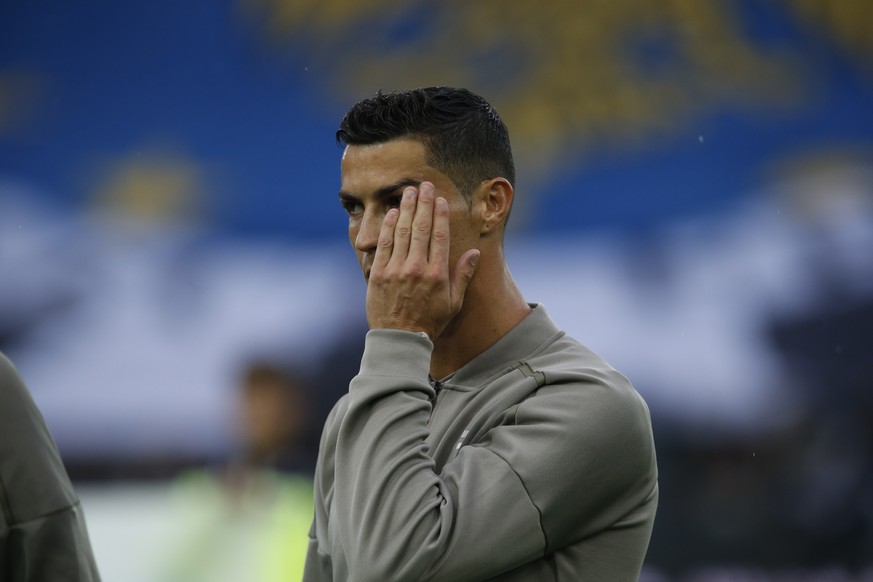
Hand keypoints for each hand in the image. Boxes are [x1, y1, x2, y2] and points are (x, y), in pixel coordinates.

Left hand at [366, 182, 479, 339]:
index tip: (440, 200)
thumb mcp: (453, 302)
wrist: (400, 339)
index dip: (439, 214)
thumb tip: (474, 254)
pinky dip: (388, 226)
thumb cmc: (429, 322)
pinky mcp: (378, 274)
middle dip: (422, 203)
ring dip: (405, 208)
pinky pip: (384, 244)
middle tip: (424, 185)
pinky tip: (392, 213)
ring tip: (408, 192)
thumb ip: (463, 276)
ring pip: (401, 231)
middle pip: (420, 227)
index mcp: (437, 274)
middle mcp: (416, 268)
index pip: (439, 236)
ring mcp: (395, 270)